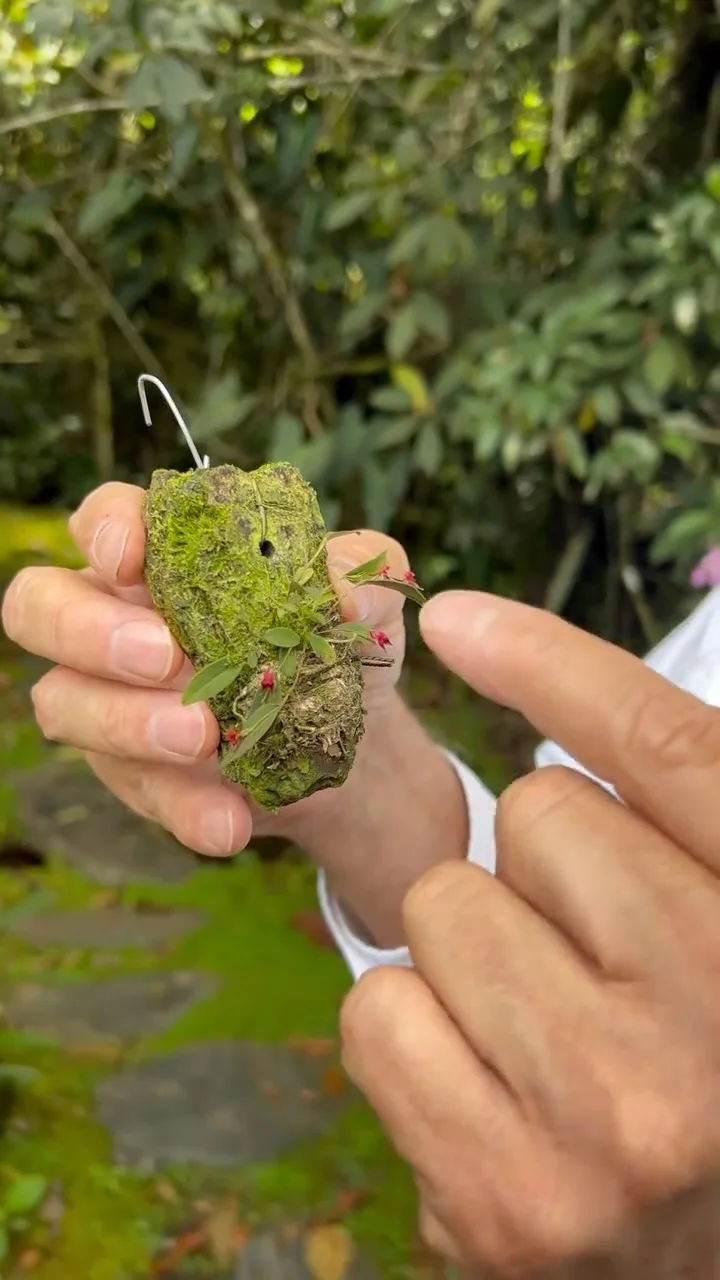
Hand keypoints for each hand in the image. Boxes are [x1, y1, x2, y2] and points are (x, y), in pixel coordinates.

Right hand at [1, 482, 408, 855]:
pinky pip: (134, 789)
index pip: (102, 518)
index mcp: (162, 554)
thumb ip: (361, 574)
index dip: (104, 530)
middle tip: (168, 658)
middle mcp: (113, 618)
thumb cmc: (334, 641)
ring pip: (64, 703)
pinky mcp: (132, 771)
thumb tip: (346, 590)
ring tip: (204, 739)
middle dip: (90, 631)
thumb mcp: (365, 601)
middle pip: (38, 606)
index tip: (134, 560)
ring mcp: (109, 699)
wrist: (351, 741)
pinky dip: (182, 807)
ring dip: (128, 723)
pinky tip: (230, 821)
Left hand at [341, 590, 719, 1276]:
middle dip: (543, 865)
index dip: (555, 664)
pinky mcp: (504, 1202)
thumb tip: (470, 630)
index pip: (665, 751)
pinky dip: (413, 1028)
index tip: (457, 618)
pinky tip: (490, 1082)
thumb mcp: (716, 898)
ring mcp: (611, 1124)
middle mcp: (716, 1021)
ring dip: (473, 946)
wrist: (710, 1248)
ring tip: (548, 1025)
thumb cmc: (707, 1038)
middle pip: (534, 820)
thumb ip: (658, 793)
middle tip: (597, 955)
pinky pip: (375, 1013)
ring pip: (438, 907)